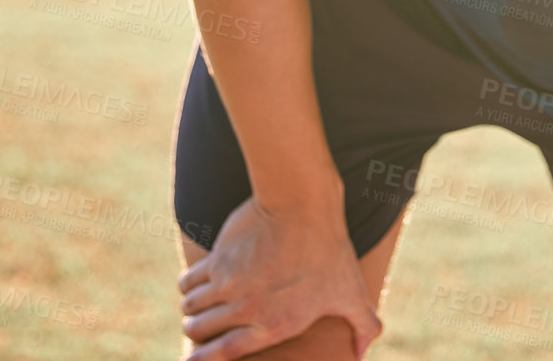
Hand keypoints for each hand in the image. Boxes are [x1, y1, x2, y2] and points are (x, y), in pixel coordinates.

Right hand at [178, 194, 383, 360]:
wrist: (303, 205)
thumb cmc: (330, 251)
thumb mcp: (352, 291)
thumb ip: (364, 324)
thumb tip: (364, 351)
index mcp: (274, 325)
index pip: (224, 355)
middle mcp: (246, 310)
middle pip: (200, 332)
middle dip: (197, 334)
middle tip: (201, 329)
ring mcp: (228, 284)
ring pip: (190, 308)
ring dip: (192, 310)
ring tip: (198, 306)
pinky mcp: (217, 259)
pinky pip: (188, 282)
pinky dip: (188, 285)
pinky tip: (195, 283)